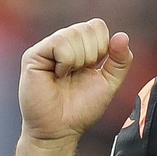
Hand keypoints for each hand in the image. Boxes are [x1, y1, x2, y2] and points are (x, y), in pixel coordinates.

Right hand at [13, 20, 132, 155]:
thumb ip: (120, 61)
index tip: (93, 68)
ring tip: (66, 76)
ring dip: (78, 60)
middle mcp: (62, 44)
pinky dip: (66, 61)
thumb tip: (122, 36)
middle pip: (88, 27)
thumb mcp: (109, 83)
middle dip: (92, 54)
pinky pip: (59, 43)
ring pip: (74, 34)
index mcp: (79, 47)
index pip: (97, 26)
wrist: (60, 129)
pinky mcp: (34, 55)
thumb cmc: (80, 109)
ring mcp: (47, 48)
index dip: (103, 46)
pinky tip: (58, 75)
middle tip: (78, 74)